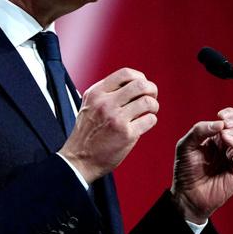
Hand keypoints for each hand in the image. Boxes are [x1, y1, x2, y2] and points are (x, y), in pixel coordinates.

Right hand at [59, 68, 158, 183]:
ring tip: (148, 112)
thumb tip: (134, 84)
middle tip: (151, 98)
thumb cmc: (87, 133)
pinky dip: (150, 121)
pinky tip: (142, 125)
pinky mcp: (126, 134)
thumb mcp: (89, 105)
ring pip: (148, 102)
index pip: (125, 73)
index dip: (140, 78)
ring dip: (153, 106)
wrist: (79, 159)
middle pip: (141, 85)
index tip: (141, 87)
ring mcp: (116, 118)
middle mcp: (105, 103)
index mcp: (96, 93)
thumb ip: (106, 93)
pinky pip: (150, 120)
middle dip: (152, 90)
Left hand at [171, 107, 232, 223]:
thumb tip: (220, 123)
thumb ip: (200, 130)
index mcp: (219, 138)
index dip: (232, 114)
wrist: (187, 193)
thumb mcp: (186, 145)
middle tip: (225, 123)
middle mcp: (231, 146)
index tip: (220, 114)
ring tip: (224, 134)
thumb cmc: (185, 170)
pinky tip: (225, 140)